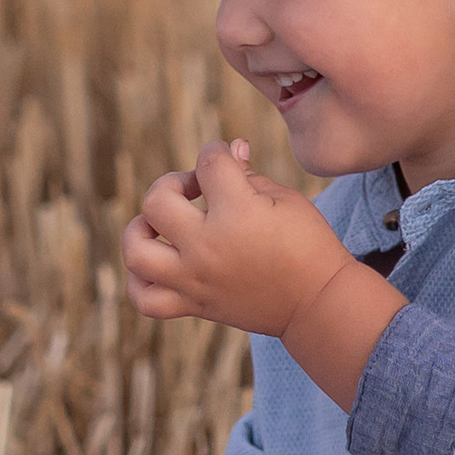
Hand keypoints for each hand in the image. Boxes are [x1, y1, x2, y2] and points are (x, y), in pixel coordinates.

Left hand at [121, 142, 346, 338]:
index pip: (208, 162)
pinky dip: (139, 281)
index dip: (217, 152)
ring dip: (141, 229)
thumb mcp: (286, 199)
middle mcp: (208, 247)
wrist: (318, 304)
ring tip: (162, 226)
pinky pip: (145, 300)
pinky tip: (158, 263)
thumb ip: (249, 173)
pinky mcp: (194, 305)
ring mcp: (195, 280)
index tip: (229, 162)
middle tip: (198, 191)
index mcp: (237, 213)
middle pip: (157, 200)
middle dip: (174, 183)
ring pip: (136, 252)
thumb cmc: (309, 245)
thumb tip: (230, 149)